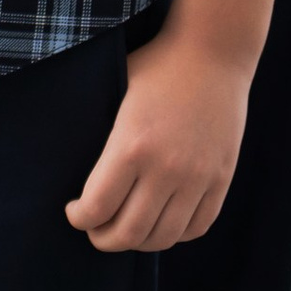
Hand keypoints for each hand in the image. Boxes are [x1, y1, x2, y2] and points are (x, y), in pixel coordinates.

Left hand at [65, 26, 249, 252]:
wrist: (213, 49)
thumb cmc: (158, 65)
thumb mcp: (117, 88)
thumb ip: (99, 132)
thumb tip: (68, 163)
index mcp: (132, 145)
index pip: (96, 209)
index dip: (79, 219)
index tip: (74, 211)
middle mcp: (166, 168)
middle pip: (127, 233)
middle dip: (103, 238)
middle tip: (96, 227)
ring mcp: (197, 176)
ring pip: (162, 238)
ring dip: (138, 241)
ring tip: (127, 226)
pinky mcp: (221, 177)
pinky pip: (196, 227)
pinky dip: (175, 234)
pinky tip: (161, 219)